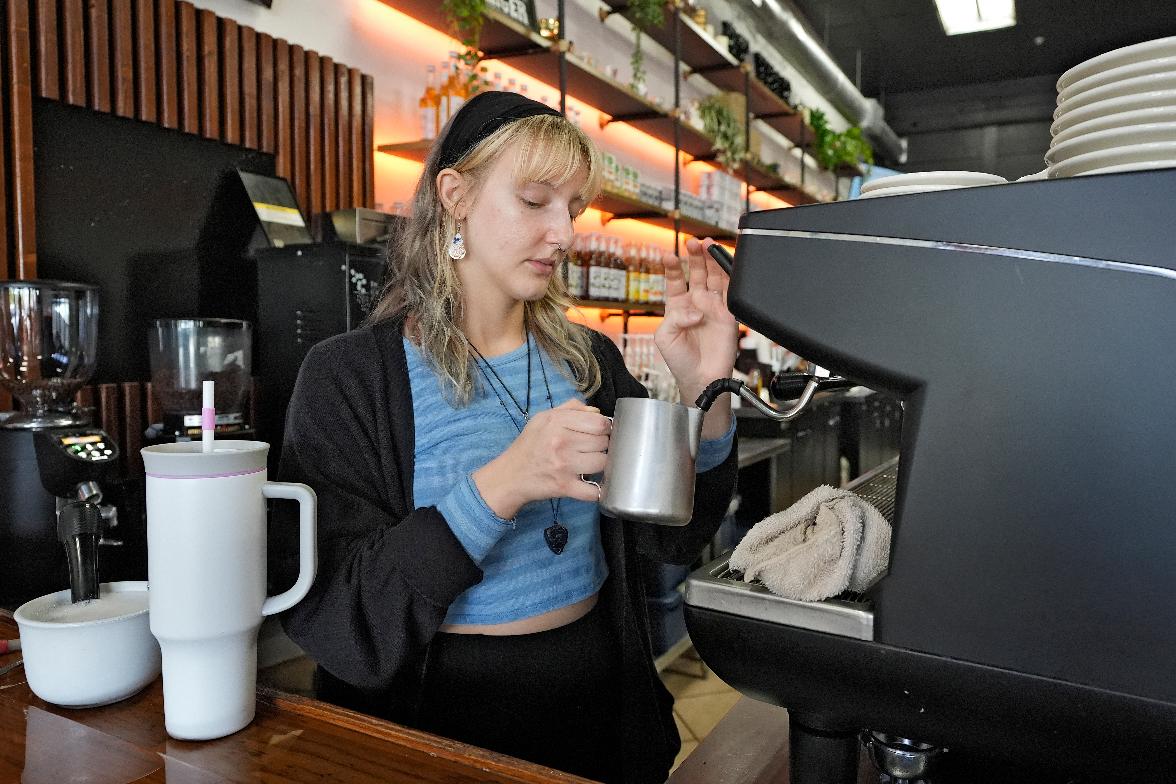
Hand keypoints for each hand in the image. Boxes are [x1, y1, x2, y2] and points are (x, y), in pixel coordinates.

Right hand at [473, 398, 610, 519]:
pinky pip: (593, 490)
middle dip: (601, 445)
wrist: (510, 475)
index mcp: (557, 422)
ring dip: (600, 465)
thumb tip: (596, 412)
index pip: (599, 423)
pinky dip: (598, 490)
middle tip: (591, 449)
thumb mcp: (543, 418)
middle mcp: (561, 441)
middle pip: (602, 442)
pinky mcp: (564, 486)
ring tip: (591, 463)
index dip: (604, 428)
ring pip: (602, 462)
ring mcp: (564, 465)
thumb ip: (571, 409)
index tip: (599, 432)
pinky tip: (593, 485)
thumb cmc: (528, 446)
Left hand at [655, 237, 738, 404]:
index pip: (675, 280)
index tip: (668, 256)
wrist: (700, 379)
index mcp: (677, 306)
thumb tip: (695, 310)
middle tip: (693, 243)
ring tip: (708, 245)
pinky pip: (731, 292)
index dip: (672, 267)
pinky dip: (730, 277)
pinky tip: (726, 264)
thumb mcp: (664, 337)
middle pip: (697, 273)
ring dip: (712, 261)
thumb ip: (675, 318)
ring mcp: (713, 308)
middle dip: (695, 256)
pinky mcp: (728, 315)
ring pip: (715, 277)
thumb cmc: (680, 361)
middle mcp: (696, 304)